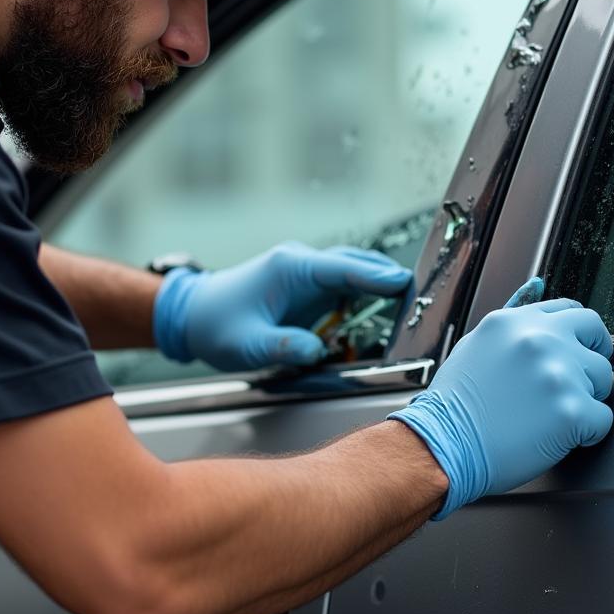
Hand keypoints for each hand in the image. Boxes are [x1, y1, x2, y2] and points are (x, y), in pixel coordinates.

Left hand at [153, 241, 412, 370]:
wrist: (194, 315)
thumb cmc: (216, 325)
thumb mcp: (247, 344)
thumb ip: (283, 347)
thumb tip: (316, 351)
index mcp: (290, 268)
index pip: (342, 269)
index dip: (374, 276)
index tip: (403, 283)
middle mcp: (301, 265)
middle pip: (355, 263)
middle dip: (386, 276)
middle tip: (419, 294)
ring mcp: (305, 274)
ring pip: (353, 272)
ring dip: (378, 284)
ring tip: (409, 303)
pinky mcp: (307, 288)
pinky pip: (344, 286)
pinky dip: (365, 295)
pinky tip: (382, 311)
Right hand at [389, 281, 613, 518]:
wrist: (443, 445)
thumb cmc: (455, 403)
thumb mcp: (476, 344)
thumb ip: (513, 317)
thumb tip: (537, 284)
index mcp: (516, 322)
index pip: (571, 312)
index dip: (576, 335)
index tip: (574, 351)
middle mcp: (540, 339)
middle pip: (596, 335)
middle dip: (590, 358)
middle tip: (574, 383)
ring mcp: (558, 373)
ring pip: (602, 379)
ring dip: (585, 397)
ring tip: (550, 414)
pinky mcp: (572, 411)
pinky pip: (602, 419)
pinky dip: (586, 432)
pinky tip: (554, 435)